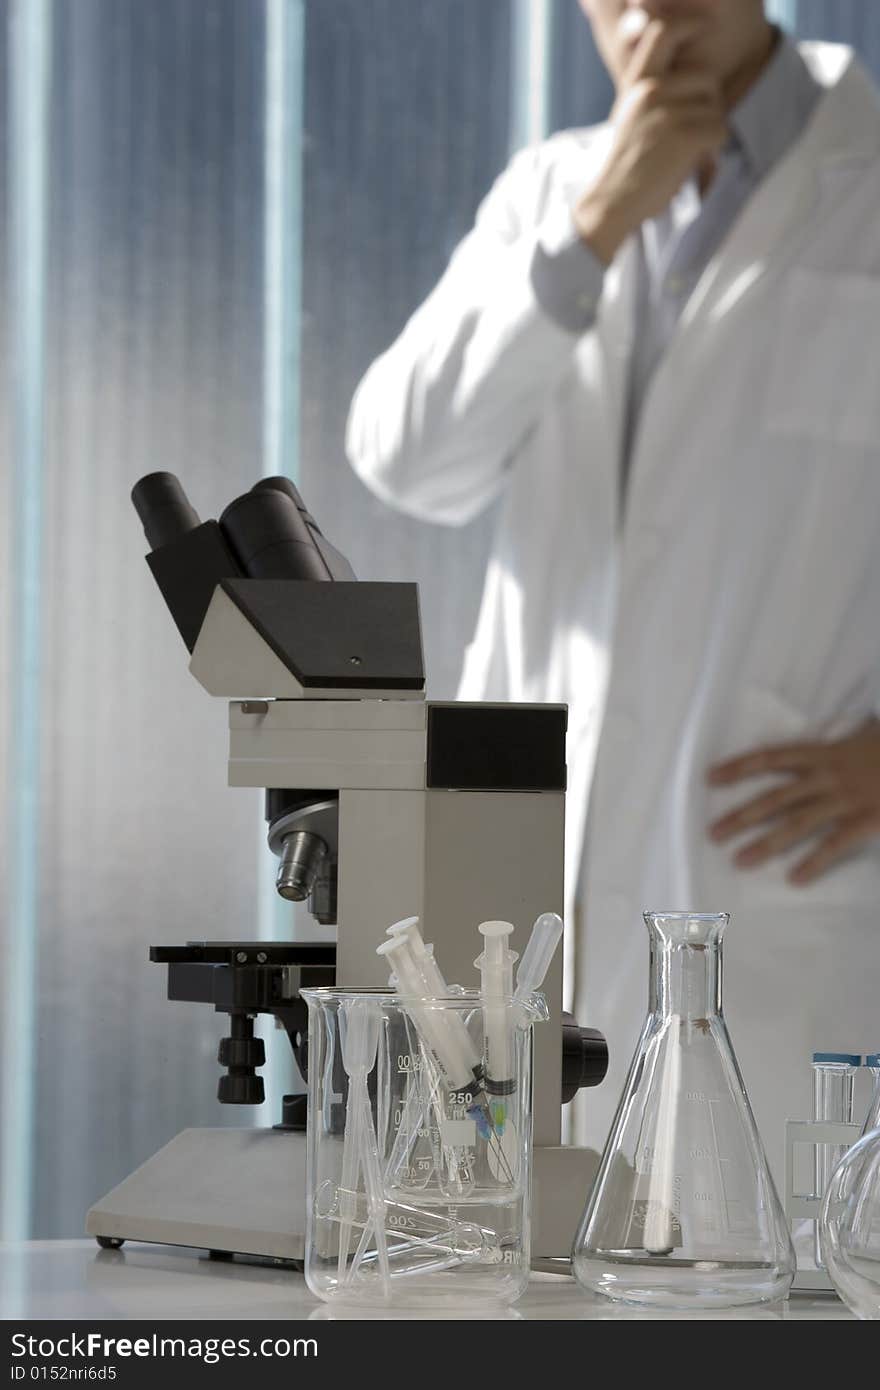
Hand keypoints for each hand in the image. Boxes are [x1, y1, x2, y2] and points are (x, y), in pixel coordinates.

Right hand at [574, 16, 725, 264]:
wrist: (612, 202)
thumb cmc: (628, 165)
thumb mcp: (633, 116)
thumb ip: (657, 91)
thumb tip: (701, 77)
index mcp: (636, 83)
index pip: (663, 31)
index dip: (689, 22)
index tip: (707, 23)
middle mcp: (650, 91)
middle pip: (706, 79)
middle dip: (707, 106)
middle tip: (688, 134)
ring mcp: (666, 112)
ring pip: (715, 108)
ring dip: (709, 132)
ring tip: (683, 152)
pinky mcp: (683, 135)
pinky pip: (719, 131)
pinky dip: (711, 151)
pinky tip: (690, 162)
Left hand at [707, 720, 879, 884]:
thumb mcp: (867, 732)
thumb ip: (847, 737)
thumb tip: (847, 730)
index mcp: (824, 752)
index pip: (771, 758)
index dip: (739, 767)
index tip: (710, 777)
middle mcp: (828, 775)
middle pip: (774, 797)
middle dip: (741, 815)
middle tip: (712, 834)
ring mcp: (846, 798)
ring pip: (797, 822)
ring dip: (766, 843)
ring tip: (739, 860)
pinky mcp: (866, 818)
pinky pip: (836, 843)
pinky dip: (815, 862)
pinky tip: (795, 880)